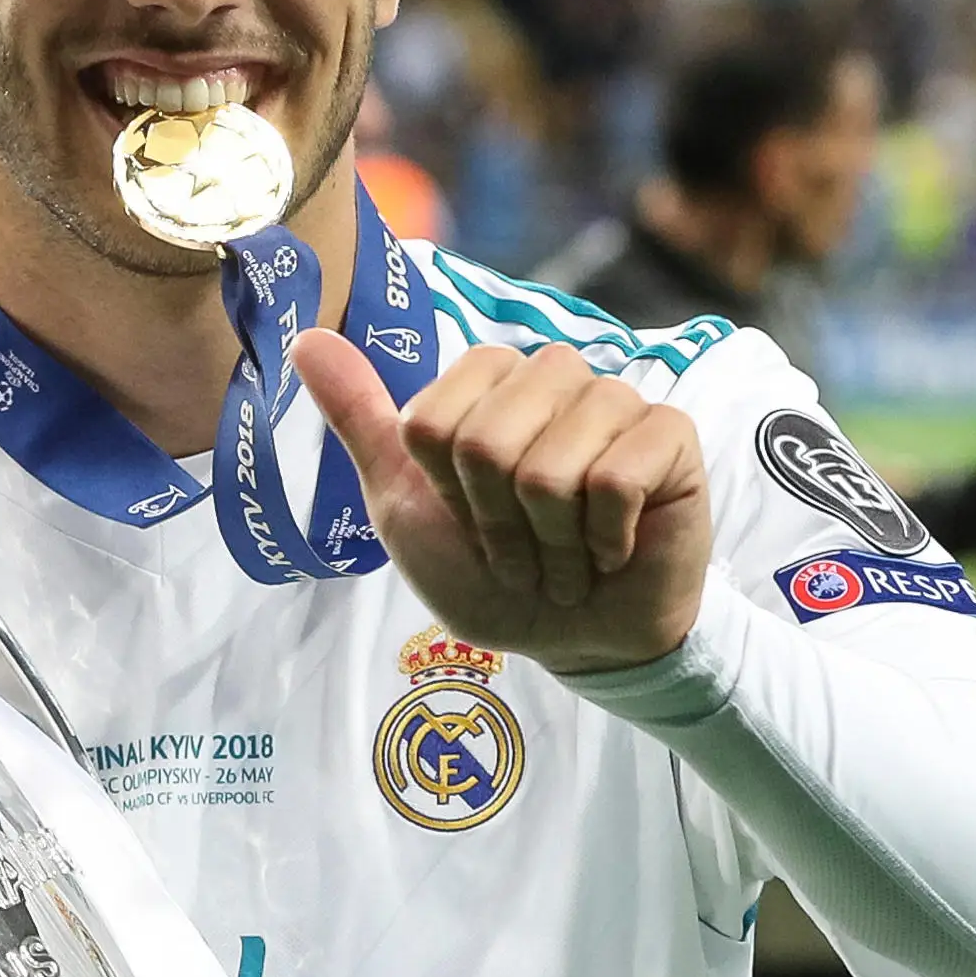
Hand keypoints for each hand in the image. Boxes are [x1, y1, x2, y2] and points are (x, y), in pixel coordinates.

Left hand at [299, 331, 710, 673]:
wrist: (574, 638)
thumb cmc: (490, 572)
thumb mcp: (405, 505)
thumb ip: (362, 421)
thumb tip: (304, 338)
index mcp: (488, 381)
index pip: (433, 420)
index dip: (446, 494)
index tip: (471, 521)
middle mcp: (552, 375)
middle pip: (485, 442)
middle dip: (494, 525)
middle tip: (522, 547)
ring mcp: (615, 399)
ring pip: (548, 469)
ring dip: (548, 544)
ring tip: (567, 554)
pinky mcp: (671, 436)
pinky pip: (615, 481)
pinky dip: (602, 540)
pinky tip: (614, 548)